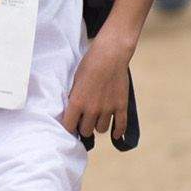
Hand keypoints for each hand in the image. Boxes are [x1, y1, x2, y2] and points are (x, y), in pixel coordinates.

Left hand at [63, 32, 131, 148]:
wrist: (110, 55)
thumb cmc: (89, 64)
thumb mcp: (75, 81)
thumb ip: (74, 98)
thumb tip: (72, 112)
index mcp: (77, 102)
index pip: (69, 127)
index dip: (69, 127)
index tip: (71, 124)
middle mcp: (92, 109)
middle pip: (86, 130)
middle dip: (84, 126)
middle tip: (85, 120)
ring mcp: (108, 109)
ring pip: (102, 129)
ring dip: (99, 125)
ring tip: (98, 119)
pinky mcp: (121, 106)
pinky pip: (120, 126)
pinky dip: (118, 132)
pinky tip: (115, 135)